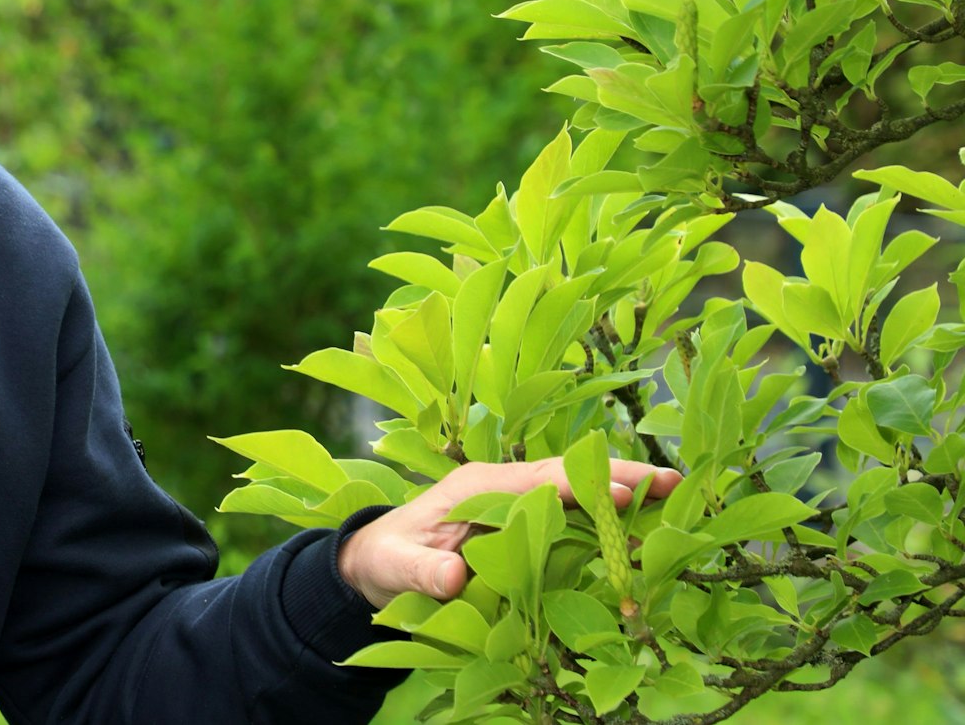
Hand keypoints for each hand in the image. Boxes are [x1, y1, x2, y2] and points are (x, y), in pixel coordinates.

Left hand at [336, 458, 682, 609]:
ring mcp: (514, 499)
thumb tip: (453, 577)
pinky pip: (570, 510)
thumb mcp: (396, 567)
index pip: (539, 481)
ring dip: (621, 489)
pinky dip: (605, 511)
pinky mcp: (522, 519)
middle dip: (619, 473)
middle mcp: (502, 485)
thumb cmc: (387, 558)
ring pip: (575, 488)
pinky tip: (640, 522)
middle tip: (675, 480)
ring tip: (675, 495)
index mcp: (478, 488)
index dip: (581, 486)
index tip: (623, 492)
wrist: (376, 560)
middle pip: (568, 474)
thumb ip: (423, 571)